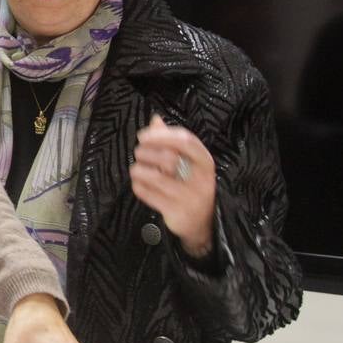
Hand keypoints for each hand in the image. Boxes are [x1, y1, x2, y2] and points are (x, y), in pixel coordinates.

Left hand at [130, 113, 215, 256]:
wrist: (201, 222)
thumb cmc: (190, 184)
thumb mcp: (187, 161)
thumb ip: (171, 140)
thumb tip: (155, 120)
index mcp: (205, 162)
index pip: (185, 141)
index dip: (161, 135)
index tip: (143, 135)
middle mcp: (201, 179)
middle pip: (167, 157)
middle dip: (145, 152)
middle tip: (138, 153)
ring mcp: (189, 197)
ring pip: (154, 177)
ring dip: (138, 170)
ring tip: (137, 169)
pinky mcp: (175, 212)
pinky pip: (148, 194)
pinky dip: (138, 186)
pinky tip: (140, 184)